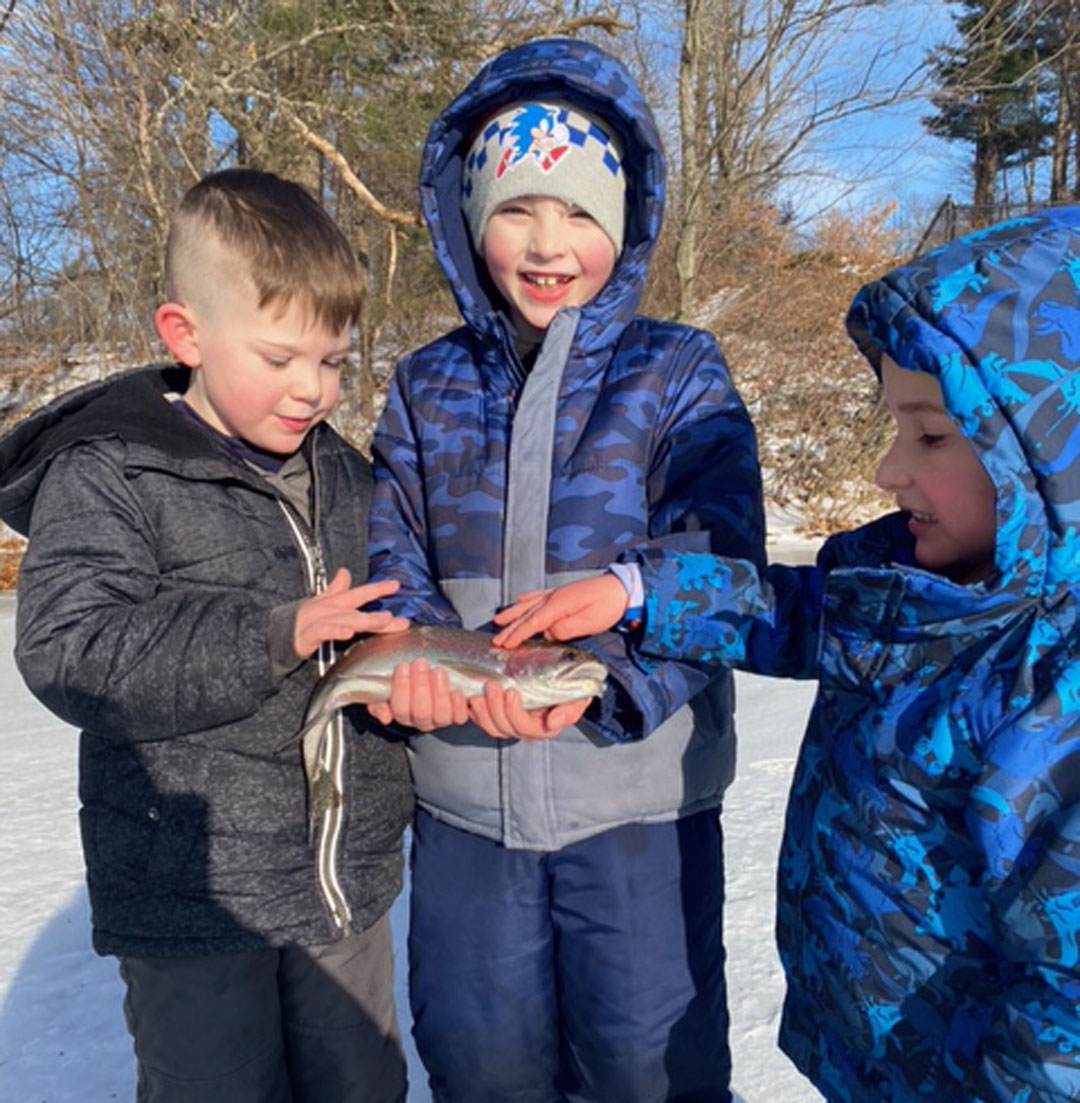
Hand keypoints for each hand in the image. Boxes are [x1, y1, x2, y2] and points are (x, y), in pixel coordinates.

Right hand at [294, 569, 407, 657]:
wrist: (277, 634)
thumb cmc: (302, 620)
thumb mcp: (320, 603)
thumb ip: (335, 589)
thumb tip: (344, 572)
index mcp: (334, 603)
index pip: (359, 593)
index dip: (377, 588)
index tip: (396, 585)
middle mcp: (329, 610)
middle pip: (357, 610)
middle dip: (377, 613)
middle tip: (396, 616)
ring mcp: (318, 621)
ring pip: (345, 619)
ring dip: (364, 619)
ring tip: (383, 621)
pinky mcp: (307, 635)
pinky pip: (323, 632)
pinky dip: (335, 631)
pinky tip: (348, 633)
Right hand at [366, 658, 468, 731]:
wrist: (425, 665)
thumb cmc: (408, 670)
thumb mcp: (386, 680)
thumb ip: (378, 696)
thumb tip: (384, 715)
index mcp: (402, 711)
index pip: (399, 708)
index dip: (401, 689)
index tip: (403, 667)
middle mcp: (420, 718)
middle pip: (420, 712)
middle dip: (420, 686)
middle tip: (420, 664)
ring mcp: (439, 717)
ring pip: (440, 716)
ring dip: (439, 694)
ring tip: (438, 672)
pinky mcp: (456, 714)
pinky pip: (459, 717)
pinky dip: (459, 705)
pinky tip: (456, 692)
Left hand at [466, 681, 591, 739]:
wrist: (563, 682)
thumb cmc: (571, 692)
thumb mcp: (577, 700)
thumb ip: (569, 712)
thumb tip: (553, 722)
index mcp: (542, 729)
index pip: (524, 727)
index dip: (514, 713)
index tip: (511, 692)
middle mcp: (523, 729)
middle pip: (503, 727)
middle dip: (494, 708)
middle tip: (491, 685)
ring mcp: (509, 723)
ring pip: (491, 726)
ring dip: (481, 711)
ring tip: (477, 693)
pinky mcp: (497, 715)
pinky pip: (482, 720)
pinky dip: (474, 712)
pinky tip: (469, 698)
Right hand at [491, 575, 628, 648]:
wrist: (621, 589)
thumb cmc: (608, 606)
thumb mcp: (589, 622)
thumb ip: (565, 629)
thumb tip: (548, 633)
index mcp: (559, 604)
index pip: (532, 622)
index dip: (517, 634)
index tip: (505, 644)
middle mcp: (554, 596)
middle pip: (526, 614)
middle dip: (510, 627)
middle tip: (496, 639)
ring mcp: (557, 592)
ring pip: (529, 604)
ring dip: (513, 613)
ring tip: (498, 619)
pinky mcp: (563, 592)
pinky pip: (539, 595)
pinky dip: (527, 598)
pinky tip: (520, 599)